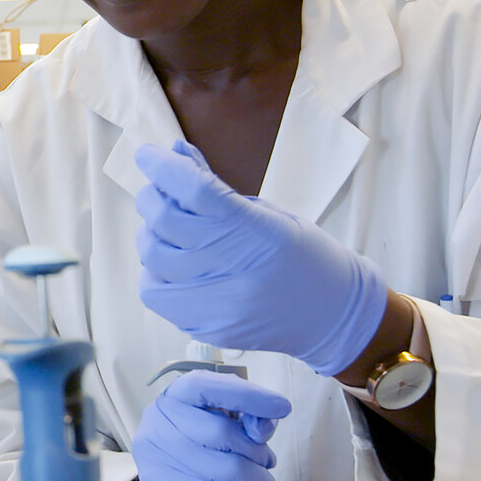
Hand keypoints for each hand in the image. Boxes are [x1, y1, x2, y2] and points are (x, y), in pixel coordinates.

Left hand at [134, 141, 387, 375]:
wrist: (333, 314)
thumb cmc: (304, 255)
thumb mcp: (269, 212)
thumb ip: (216, 187)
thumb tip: (175, 153)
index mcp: (258, 230)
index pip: (195, 190)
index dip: (163, 167)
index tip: (147, 154)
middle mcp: (236, 268)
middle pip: (165, 221)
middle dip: (153, 196)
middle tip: (159, 191)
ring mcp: (219, 303)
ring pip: (152, 256)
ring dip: (151, 234)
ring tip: (168, 229)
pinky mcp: (207, 328)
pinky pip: (154, 292)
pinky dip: (155, 271)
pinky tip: (173, 264)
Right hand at [135, 371, 291, 480]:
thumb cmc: (200, 471)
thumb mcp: (220, 438)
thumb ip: (243, 422)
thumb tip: (264, 423)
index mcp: (166, 407)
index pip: (202, 386)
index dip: (244, 394)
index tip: (281, 406)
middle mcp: (155, 432)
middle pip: (224, 432)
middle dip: (258, 451)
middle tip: (265, 462)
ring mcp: (161, 469)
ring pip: (236, 468)